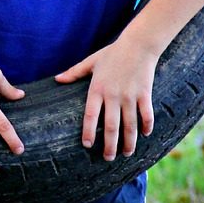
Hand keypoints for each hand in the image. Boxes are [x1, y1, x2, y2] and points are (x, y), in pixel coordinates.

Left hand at [55, 36, 156, 159]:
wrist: (138, 44)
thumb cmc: (113, 53)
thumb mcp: (91, 62)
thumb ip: (74, 73)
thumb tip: (57, 79)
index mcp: (97, 89)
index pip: (90, 115)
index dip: (88, 132)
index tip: (87, 145)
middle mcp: (113, 95)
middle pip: (110, 127)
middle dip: (109, 146)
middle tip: (107, 158)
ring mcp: (130, 96)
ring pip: (129, 125)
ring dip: (128, 142)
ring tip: (126, 154)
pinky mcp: (145, 94)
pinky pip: (146, 115)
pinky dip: (146, 126)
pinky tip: (145, 136)